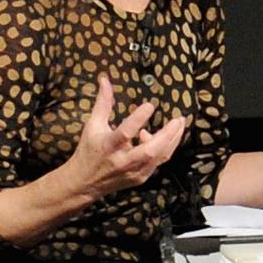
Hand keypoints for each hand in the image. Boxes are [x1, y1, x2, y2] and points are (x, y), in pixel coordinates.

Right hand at [61, 72, 190, 203]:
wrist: (83, 183)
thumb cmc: (88, 150)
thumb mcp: (92, 125)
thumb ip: (103, 103)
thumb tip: (105, 79)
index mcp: (108, 146)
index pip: (125, 132)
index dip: (138, 119)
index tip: (150, 105)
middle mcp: (122, 161)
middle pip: (149, 151)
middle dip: (167, 135)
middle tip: (178, 119)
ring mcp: (132, 172)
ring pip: (158, 157)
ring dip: (171, 140)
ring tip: (178, 124)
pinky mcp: (139, 178)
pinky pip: (158, 162)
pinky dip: (164, 148)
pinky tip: (163, 136)